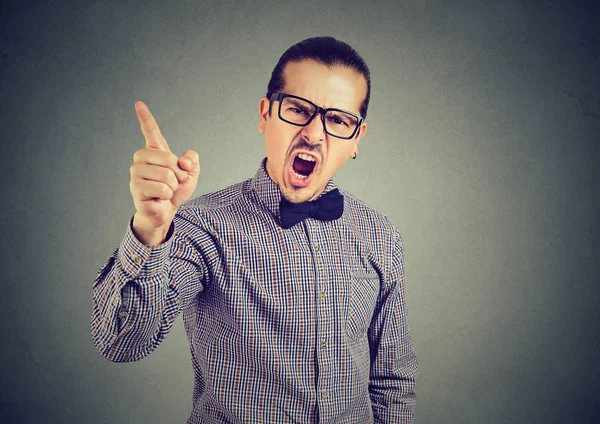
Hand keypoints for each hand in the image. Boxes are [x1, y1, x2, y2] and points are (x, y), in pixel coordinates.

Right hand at [129, 101, 199, 243]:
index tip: (139, 104)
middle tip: (174, 182)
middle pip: (168, 159)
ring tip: (166, 191)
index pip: (150, 131)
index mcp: (155, 151)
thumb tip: (184, 161)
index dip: (145, 118)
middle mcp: (142, 159)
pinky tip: (160, 198)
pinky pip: (162, 188)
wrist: (167, 210)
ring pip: (166, 175)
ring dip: (173, 186)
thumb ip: (192, 161)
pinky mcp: (136, 187)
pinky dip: (167, 195)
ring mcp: (136, 172)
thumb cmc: (176, 190)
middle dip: (178, 174)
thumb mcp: (191, 173)